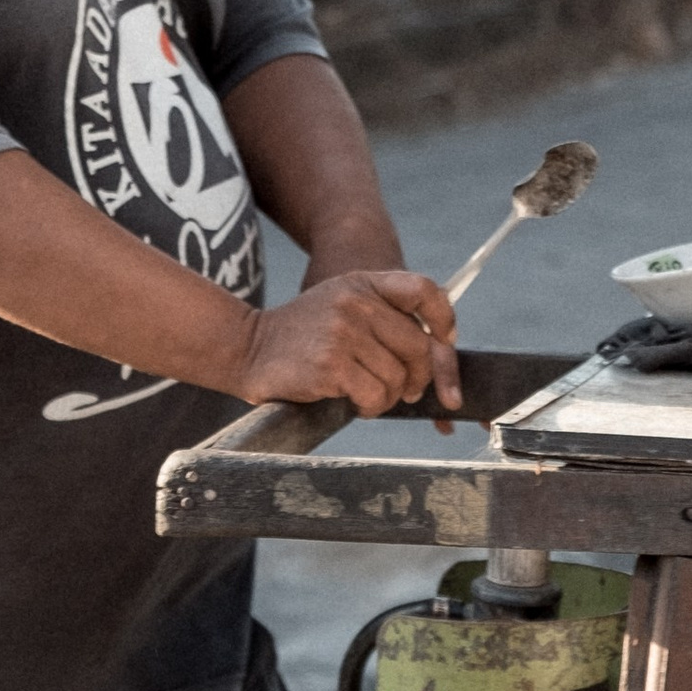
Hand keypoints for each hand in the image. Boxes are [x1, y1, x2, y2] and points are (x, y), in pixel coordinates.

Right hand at [232, 266, 460, 419]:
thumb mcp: (340, 304)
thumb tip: (437, 354)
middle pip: (419, 347)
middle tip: (402, 390)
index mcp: (363, 283)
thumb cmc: (301, 336)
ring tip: (366, 396)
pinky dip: (369, 407)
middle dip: (416, 378)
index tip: (444, 341)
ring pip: (398, 378)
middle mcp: (356, 302)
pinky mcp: (331, 364)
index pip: (424, 290)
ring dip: (388, 397)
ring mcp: (344, 332)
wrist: (247, 347)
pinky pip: (375, 395)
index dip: (443, 318)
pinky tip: (351, 401)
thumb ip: (382, 316)